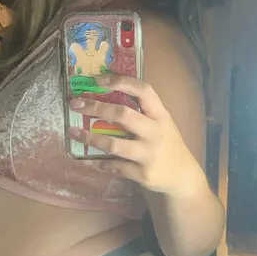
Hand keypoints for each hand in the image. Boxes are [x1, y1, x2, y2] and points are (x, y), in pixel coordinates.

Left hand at [67, 74, 203, 194]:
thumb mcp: (161, 123)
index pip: (143, 90)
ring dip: (89, 138)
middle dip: (96, 107)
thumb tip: (107, 94)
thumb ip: (142, 111)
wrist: (182, 176)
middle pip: (123, 114)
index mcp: (161, 115)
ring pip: (113, 144)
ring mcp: (150, 154)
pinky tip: (92, 160)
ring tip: (73, 132)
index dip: (120, 82)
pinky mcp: (143, 174)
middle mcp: (156, 132)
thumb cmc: (166, 144)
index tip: (97, 79)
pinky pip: (115, 166)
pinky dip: (100, 162)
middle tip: (76, 104)